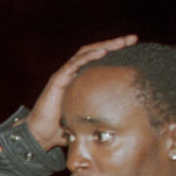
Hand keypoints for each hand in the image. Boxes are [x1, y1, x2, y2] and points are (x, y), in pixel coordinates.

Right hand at [26, 35, 137, 149]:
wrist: (40, 135)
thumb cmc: (62, 130)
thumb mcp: (89, 121)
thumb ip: (102, 118)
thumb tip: (123, 126)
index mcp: (81, 80)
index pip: (101, 61)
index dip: (117, 53)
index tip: (135, 48)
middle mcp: (73, 74)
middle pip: (95, 52)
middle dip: (115, 44)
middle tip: (133, 39)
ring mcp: (64, 75)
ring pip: (85, 53)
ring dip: (104, 46)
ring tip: (121, 42)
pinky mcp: (57, 80)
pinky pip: (73, 64)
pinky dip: (88, 57)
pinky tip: (102, 52)